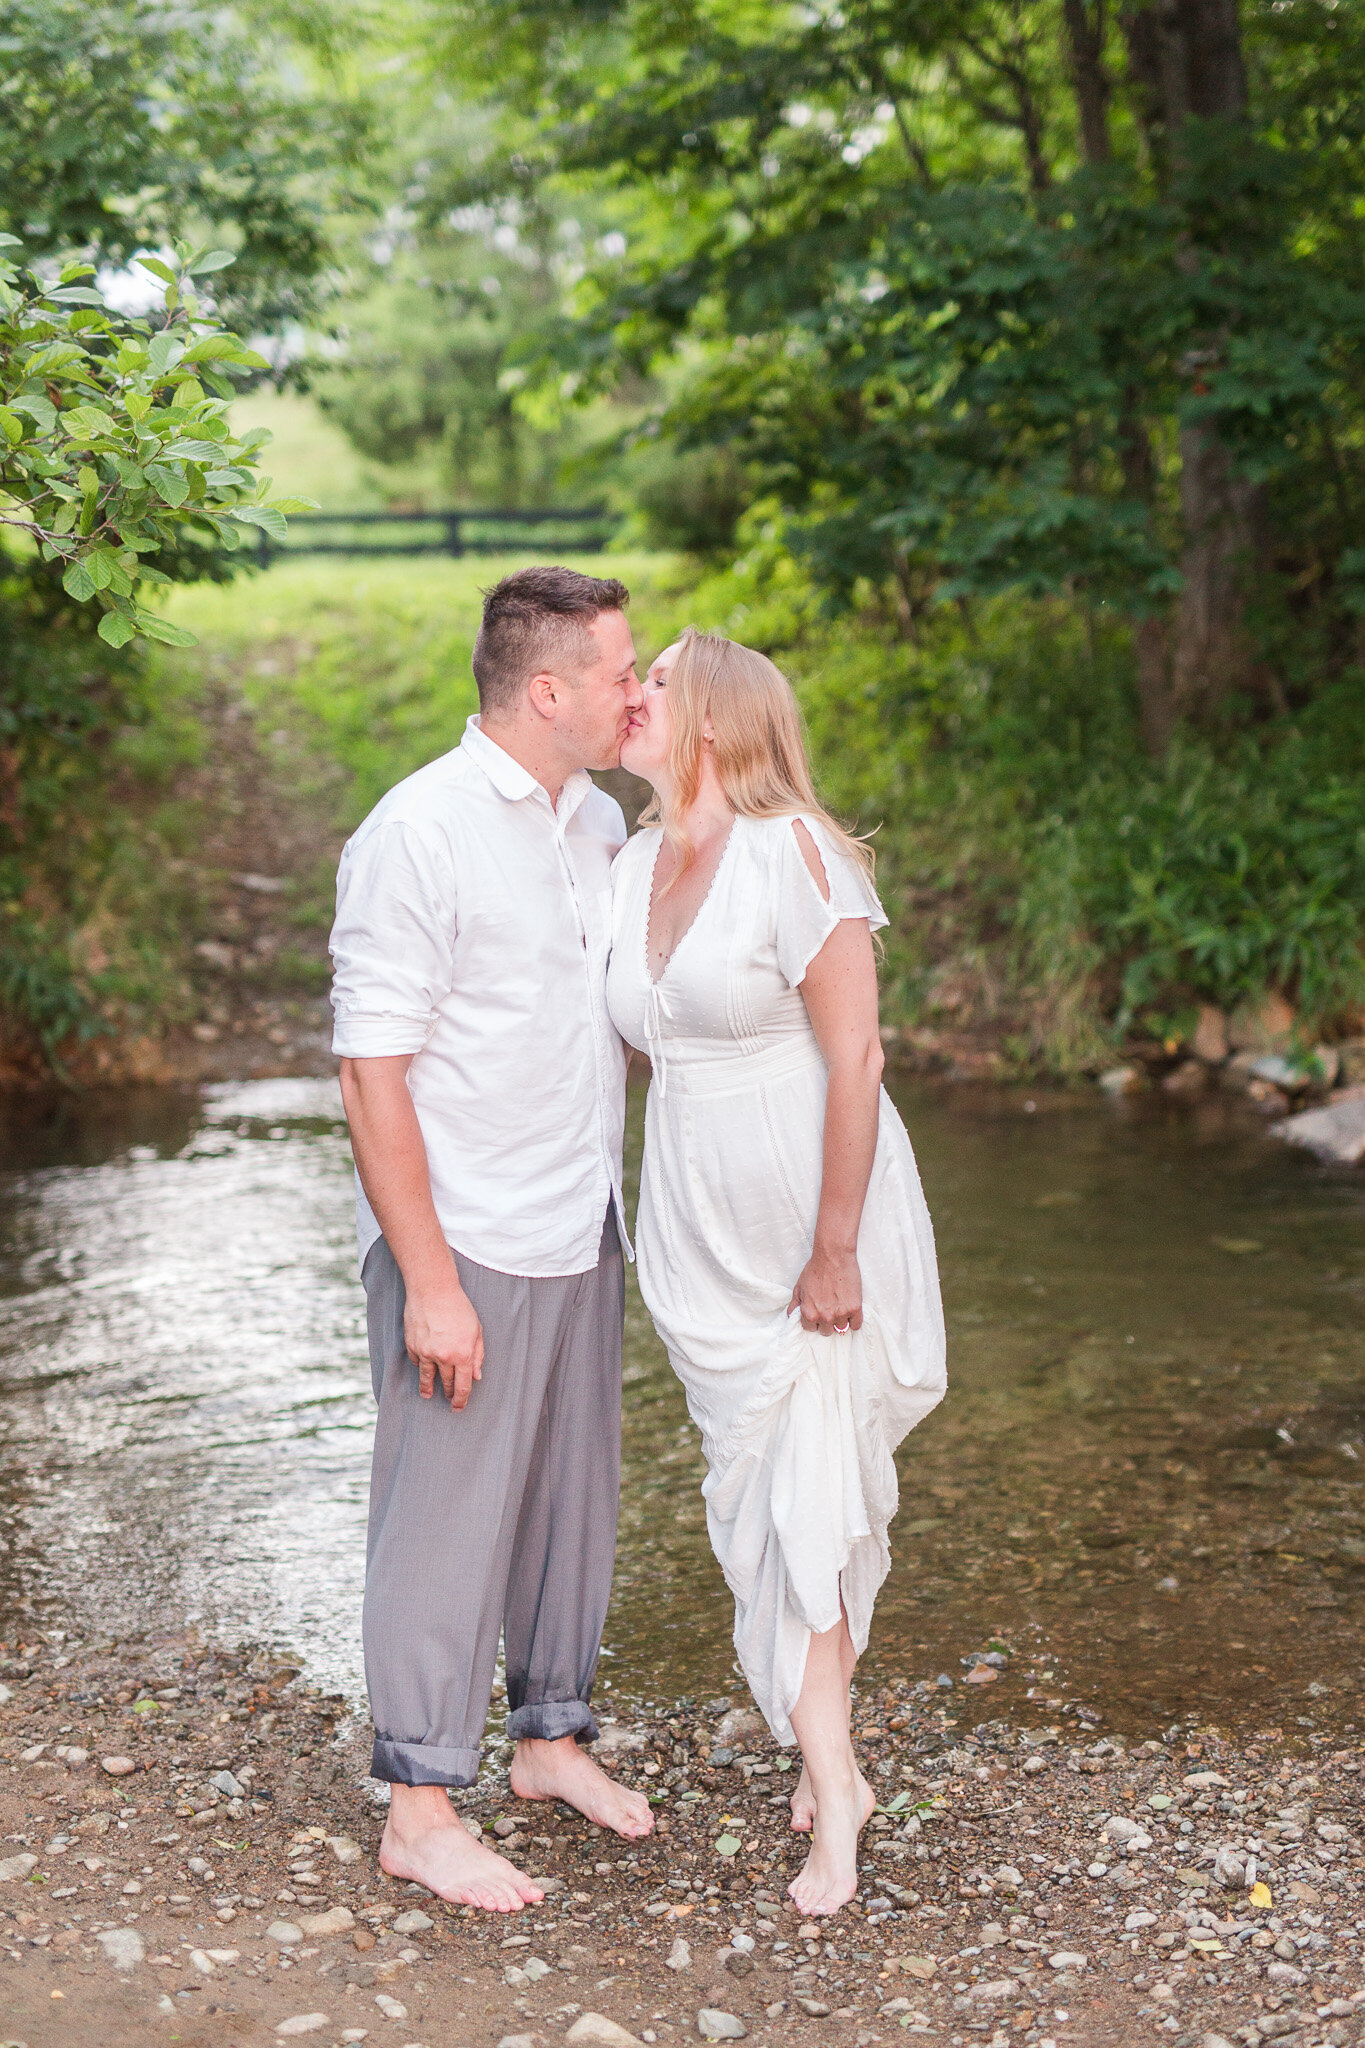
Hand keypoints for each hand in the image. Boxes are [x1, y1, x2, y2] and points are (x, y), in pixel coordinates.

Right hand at [404, 1274, 484, 1409]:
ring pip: (427, 1377)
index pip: (463, 1386)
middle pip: (446, 1383)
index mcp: (463, 1354)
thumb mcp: (476, 1330)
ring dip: (428, 1388)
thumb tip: (476, 1376)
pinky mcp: (412, 1346)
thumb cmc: (459, 1307)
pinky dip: (421, 1364)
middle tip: (449, 1399)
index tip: (458, 1407)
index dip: (461, 1400)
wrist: (432, 1290)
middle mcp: (443, 1357)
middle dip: (448, 1393)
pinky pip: (417, 1361)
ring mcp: (426, 1352)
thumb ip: (478, 1355)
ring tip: (427, 1395)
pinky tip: (423, 1366)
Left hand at [788, 1244, 862, 1336]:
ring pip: (841, 1329)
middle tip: (830, 1308)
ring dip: (840, 1320)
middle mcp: (824, 1317)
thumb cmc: (815, 1269)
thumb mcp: (799, 1287)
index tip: (818, 1312)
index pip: (810, 1328)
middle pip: (826, 1331)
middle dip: (826, 1322)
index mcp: (809, 1313)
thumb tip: (791, 1316)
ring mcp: (840, 1314)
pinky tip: (850, 1311)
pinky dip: (854, 1320)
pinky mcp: (855, 1309)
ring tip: (840, 1306)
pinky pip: (856, 1325)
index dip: (813, 1320)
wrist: (833, 1256)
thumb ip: (795, 1305)